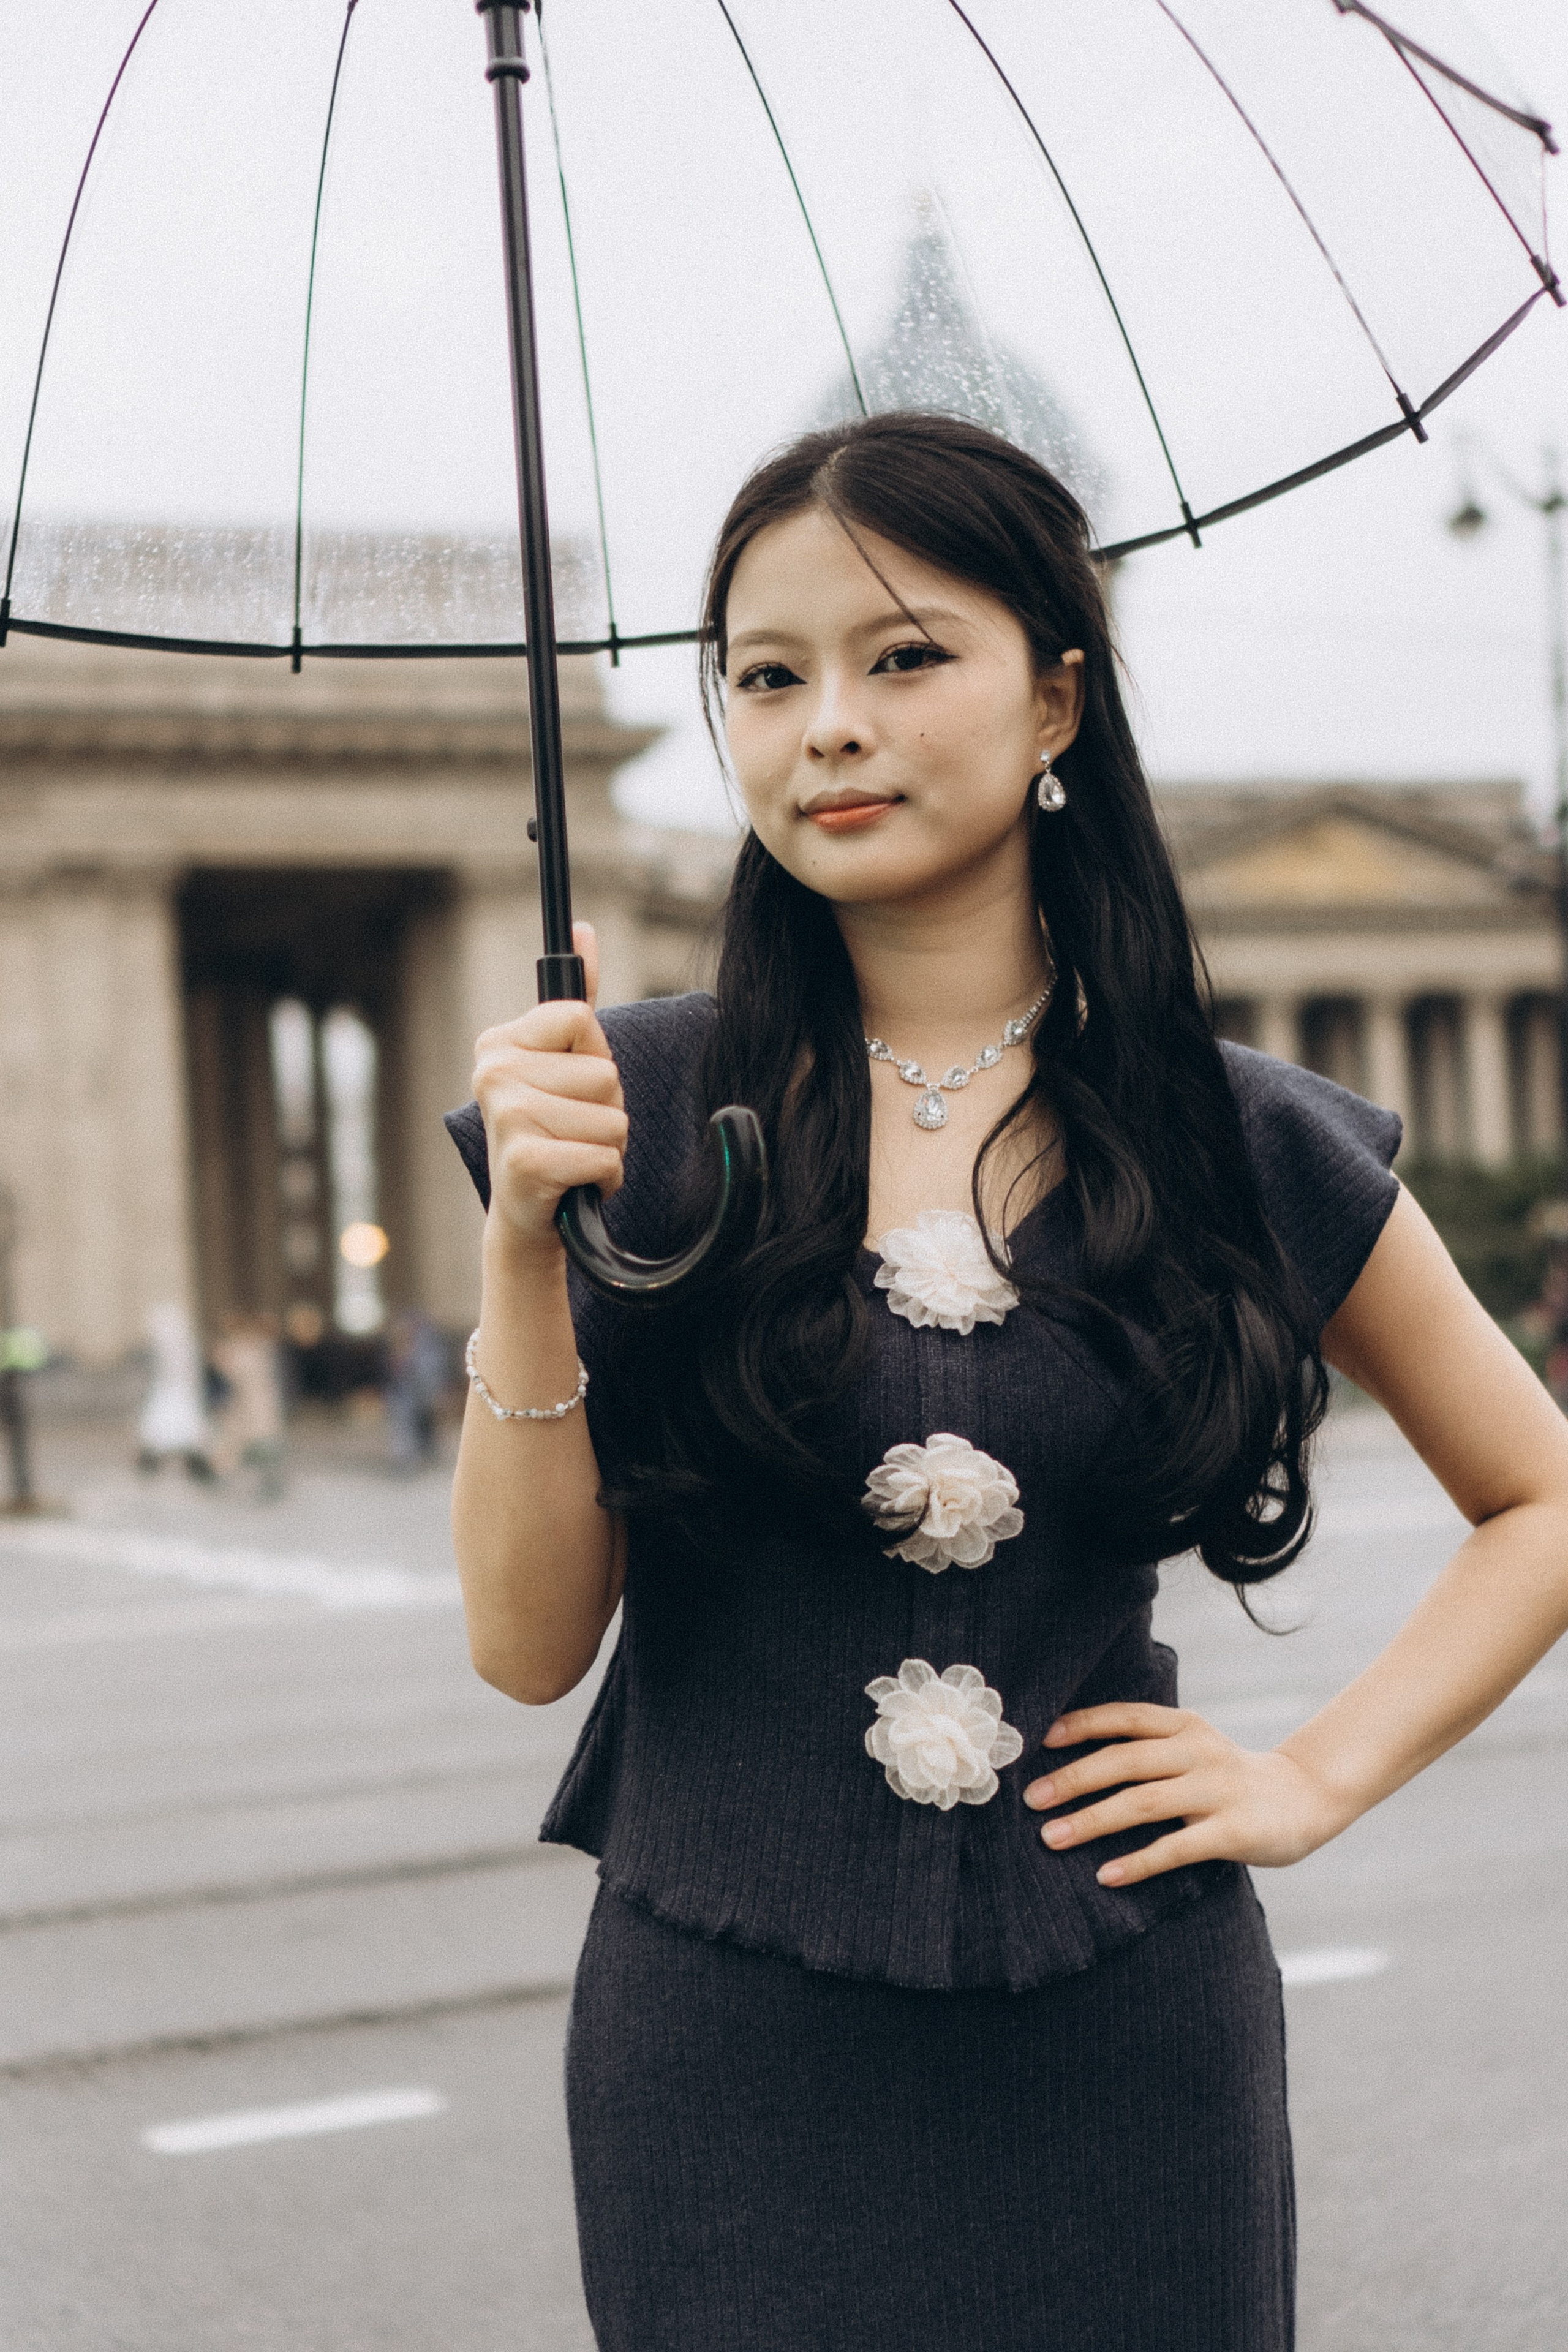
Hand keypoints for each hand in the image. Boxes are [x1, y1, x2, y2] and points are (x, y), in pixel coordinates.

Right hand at [471, 922, 627, 1258]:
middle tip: (572, 1130)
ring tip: (573, 1156)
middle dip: (606, 1108)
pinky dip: (605, 1177)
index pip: (579, 1017)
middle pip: (604, 1072)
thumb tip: (583, 928)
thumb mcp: (562, 1062)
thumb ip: (575, 999)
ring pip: (612, 1118)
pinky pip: (606, 1157)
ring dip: (607, 1146)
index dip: (592, 1056)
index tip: (567, 1084)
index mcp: (499, 1043)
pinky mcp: (526, 1163)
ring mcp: (506, 1118)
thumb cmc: (552, 1133)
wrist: (528, 1217)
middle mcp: (493, 1074)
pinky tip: (574, 1184)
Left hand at [1022, 1703, 1349, 1887]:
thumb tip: (1074, 1759)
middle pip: (1124, 1761)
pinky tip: (1107, 1875)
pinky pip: (1176, 1848)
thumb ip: (1149, 1748)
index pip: (1125, 1717)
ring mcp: (1216, 1791)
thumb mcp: (1194, 1747)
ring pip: (1143, 1802)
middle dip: (1073, 1779)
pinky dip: (1138, 1862)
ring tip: (1052, 1838)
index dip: (1081, 1725)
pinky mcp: (1232, 1831)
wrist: (1305, 1798)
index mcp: (1184, 1726)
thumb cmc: (1230, 1776)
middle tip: (1031, 1799)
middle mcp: (1198, 1752)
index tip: (1041, 1740)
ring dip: (1092, 1821)